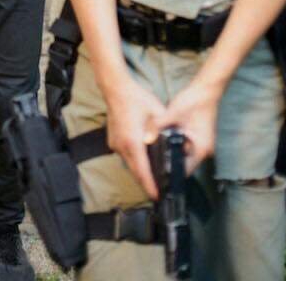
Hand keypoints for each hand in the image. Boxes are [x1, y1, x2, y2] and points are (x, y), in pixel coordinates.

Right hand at [104, 73, 168, 199]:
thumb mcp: (156, 113)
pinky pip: (124, 156)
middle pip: (135, 172)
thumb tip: (172, 144)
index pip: (143, 170)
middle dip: (146, 183)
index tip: (157, 196)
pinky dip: (134, 161)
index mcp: (133, 142)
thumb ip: (163, 131)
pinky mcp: (112, 140)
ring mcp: (115, 144)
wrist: (116, 88)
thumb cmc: (137, 99)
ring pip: (129, 164)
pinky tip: (143, 160)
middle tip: (158, 192)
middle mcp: (122, 146)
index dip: (150, 185)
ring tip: (153, 178)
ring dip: (140, 171)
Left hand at [153, 77, 221, 172]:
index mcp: (201, 149)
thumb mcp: (174, 112)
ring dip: (170, 153)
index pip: (184, 171)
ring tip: (153, 153)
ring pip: (183, 155)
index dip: (169, 174)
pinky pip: (184, 147)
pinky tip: (163, 140)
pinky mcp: (198, 138)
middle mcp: (203, 151)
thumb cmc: (194, 101)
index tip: (155, 175)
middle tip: (150, 164)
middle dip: (167, 163)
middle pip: (183, 164)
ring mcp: (202, 145)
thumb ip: (158, 125)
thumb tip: (146, 138)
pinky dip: (174, 145)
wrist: (206, 89)